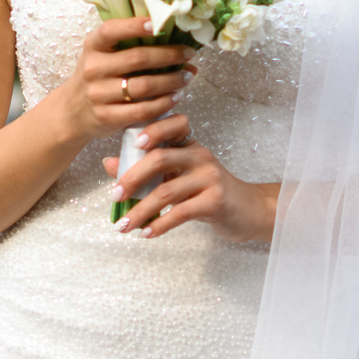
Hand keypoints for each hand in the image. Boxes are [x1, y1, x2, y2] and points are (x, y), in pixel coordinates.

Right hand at [58, 17, 196, 143]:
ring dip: (171, 80)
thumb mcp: (104, 56)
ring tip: (187, 76)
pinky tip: (175, 97)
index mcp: (93, 46)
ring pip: (143, 86)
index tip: (158, 22)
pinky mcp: (106, 116)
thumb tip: (180, 45)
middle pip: (137, 58)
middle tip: (188, 54)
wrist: (72, 111)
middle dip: (169, 55)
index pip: (111, 31)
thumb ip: (133, 47)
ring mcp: (98, 94)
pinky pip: (142, 110)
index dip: (135, 25)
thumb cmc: (98, 77)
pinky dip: (163, 103)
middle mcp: (93, 68)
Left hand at [106, 114, 278, 241]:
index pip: (173, 125)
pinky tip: (147, 233)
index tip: (133, 144)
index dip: (153, 129)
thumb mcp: (179, 177)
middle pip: (160, 158)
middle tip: (115, 196)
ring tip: (123, 226)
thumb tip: (109, 163)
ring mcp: (210, 177)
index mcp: (190, 146)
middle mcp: (200, 156)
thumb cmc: (210, 193)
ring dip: (140, 210)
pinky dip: (159, 225)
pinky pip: (181, 212)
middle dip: (132, 178)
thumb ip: (147, 170)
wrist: (248, 211)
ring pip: (165, 192)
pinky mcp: (215, 200)